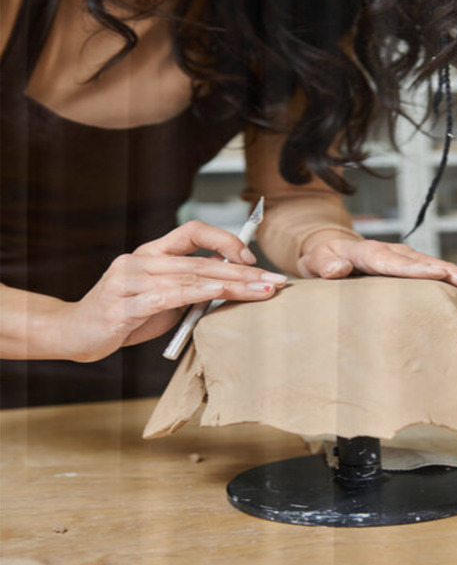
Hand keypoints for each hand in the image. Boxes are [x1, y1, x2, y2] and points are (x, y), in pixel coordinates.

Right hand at [56, 221, 286, 361]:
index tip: (252, 258)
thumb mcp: (162, 299)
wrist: (74, 333)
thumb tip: (233, 286)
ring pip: (189, 277)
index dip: (224, 239)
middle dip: (244, 271)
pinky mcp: (121, 305)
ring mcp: (129, 280)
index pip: (192, 231)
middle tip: (275, 280)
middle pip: (201, 260)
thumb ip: (190, 288)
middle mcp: (140, 260)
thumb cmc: (125, 315)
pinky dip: (193, 293)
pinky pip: (164, 296)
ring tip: (260, 290)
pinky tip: (216, 293)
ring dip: (231, 284)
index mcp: (152, 253)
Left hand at [297, 238, 456, 299]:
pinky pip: (438, 272)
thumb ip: (325, 265)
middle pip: (426, 264)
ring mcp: (405, 258)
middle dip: (452, 273)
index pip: (395, 263)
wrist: (329, 247)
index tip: (440, 276)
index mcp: (370, 253)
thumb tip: (336, 269)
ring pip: (438, 267)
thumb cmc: (322, 259)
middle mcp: (393, 252)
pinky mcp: (413, 266)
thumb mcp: (315, 262)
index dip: (418, 270)